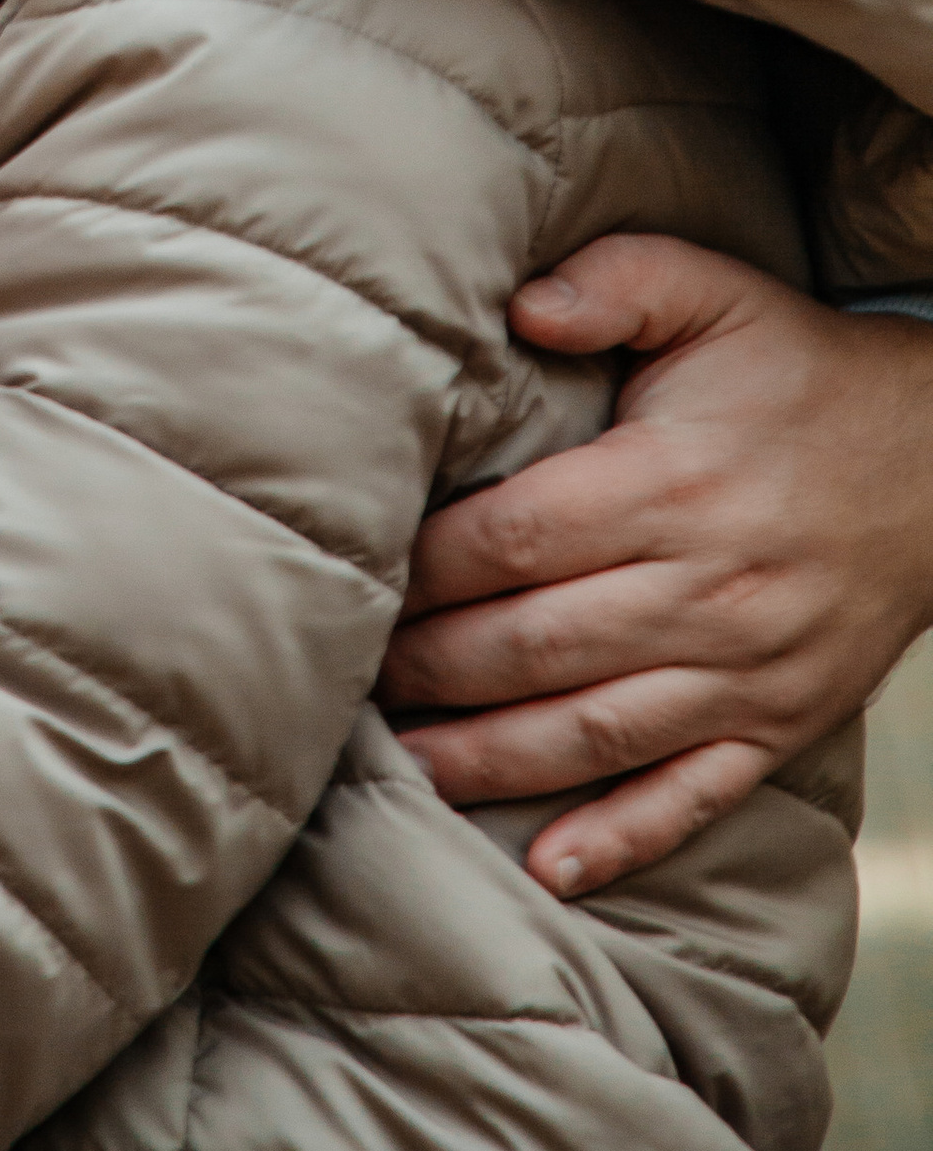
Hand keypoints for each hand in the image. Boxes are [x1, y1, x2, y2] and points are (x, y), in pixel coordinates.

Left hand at [378, 233, 932, 898]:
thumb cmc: (797, 369)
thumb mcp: (711, 290)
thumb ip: (612, 282)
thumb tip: (518, 304)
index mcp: (671, 482)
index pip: (517, 540)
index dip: (430, 568)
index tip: (366, 575)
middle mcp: (708, 588)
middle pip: (538, 644)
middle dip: (434, 668)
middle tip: (354, 675)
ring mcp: (749, 671)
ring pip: (596, 732)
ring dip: (492, 760)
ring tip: (406, 766)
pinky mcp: (781, 724)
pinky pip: (694, 797)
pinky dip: (620, 839)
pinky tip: (547, 868)